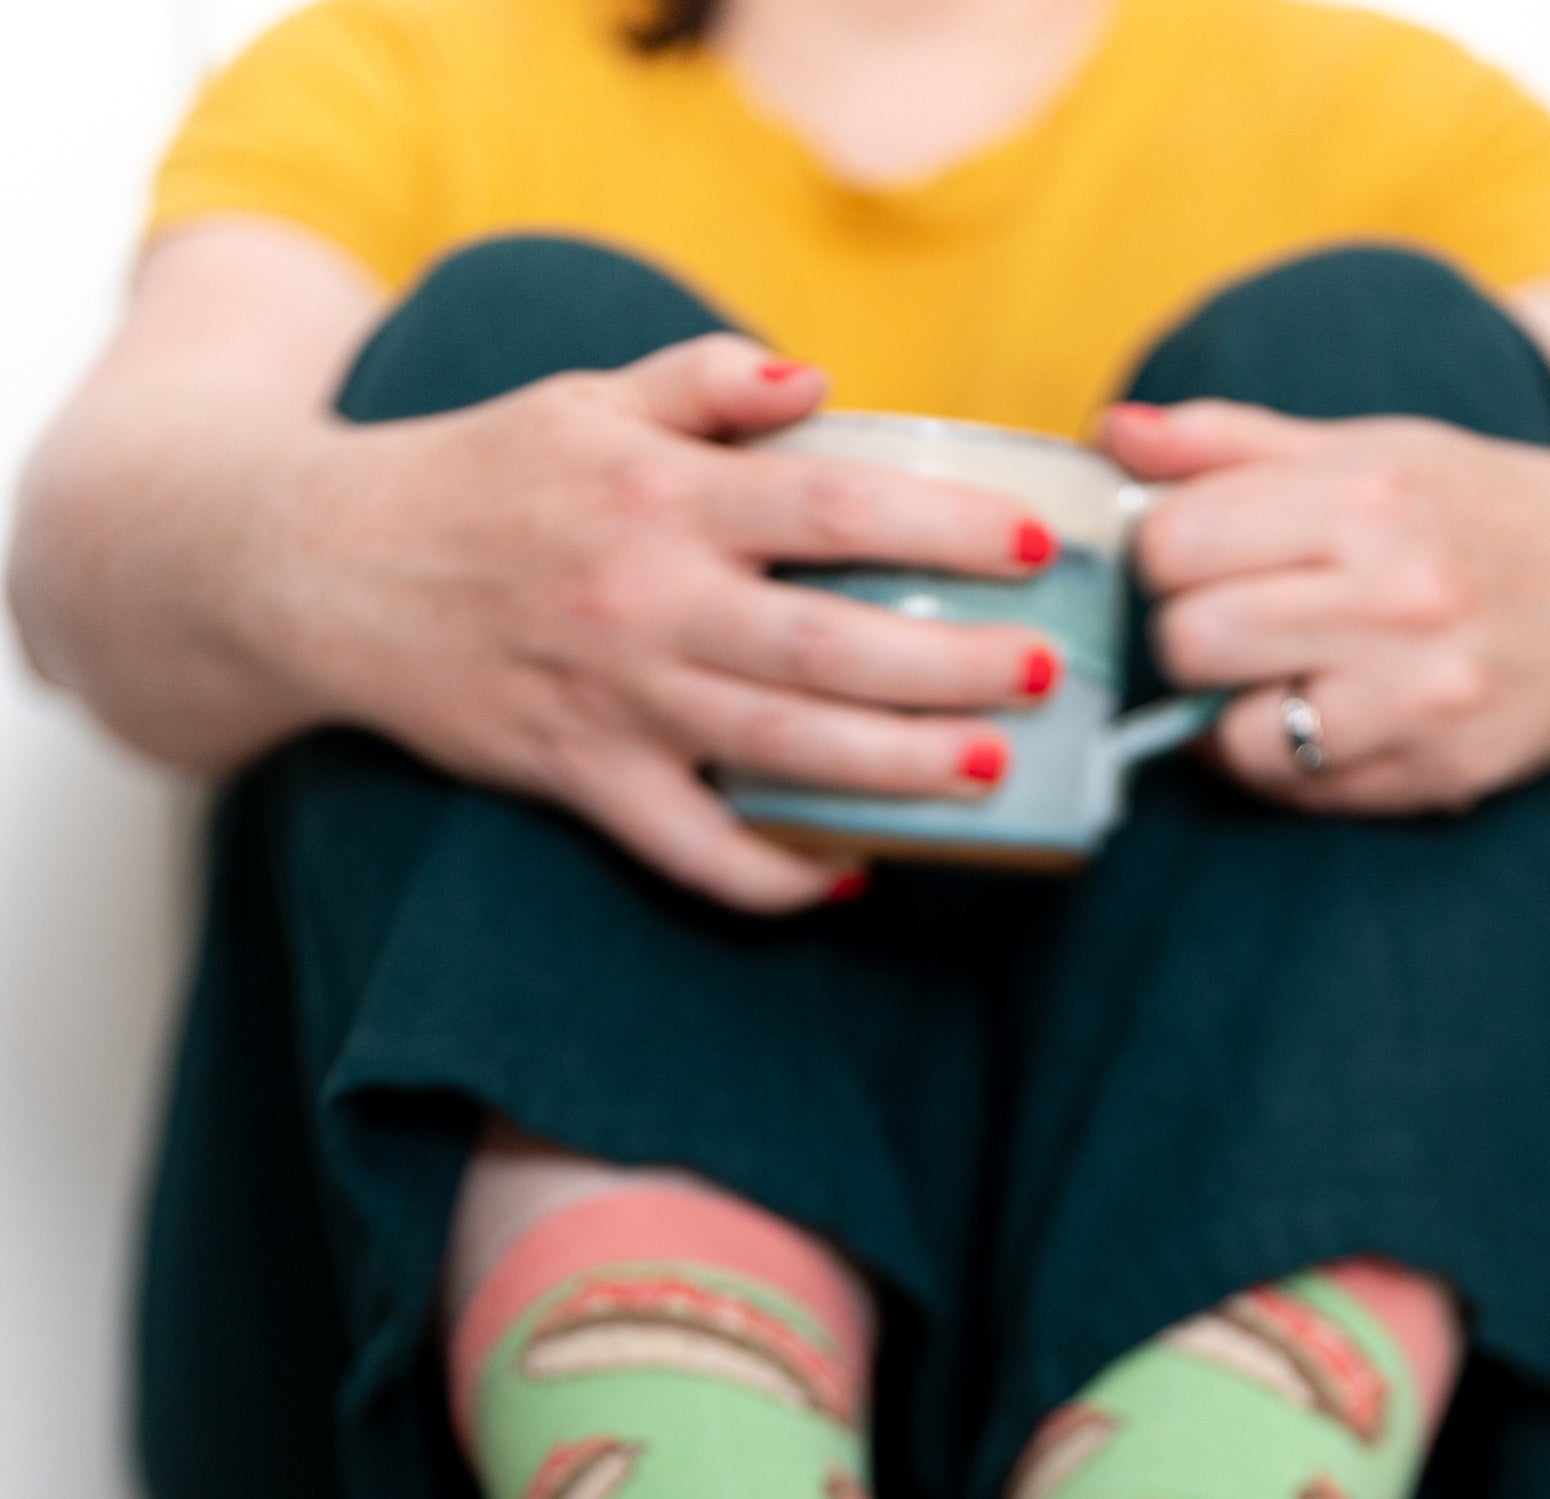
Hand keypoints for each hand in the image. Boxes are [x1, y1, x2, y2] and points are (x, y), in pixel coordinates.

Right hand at [279, 335, 1060, 908]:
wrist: (322, 567)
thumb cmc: (476, 478)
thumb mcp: (585, 397)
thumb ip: (705, 382)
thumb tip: (819, 381)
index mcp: (661, 495)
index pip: (830, 506)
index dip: (938, 529)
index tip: (1028, 546)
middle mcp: (646, 600)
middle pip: (827, 644)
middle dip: (949, 665)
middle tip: (1040, 675)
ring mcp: (614, 699)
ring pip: (779, 752)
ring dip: (893, 771)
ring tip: (986, 774)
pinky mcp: (576, 778)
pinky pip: (689, 852)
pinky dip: (769, 878)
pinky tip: (846, 878)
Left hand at [1101, 396, 1549, 817]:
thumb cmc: (1481, 517)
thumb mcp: (1372, 449)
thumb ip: (1232, 443)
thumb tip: (1111, 433)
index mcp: (1369, 493)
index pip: (1176, 539)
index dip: (1162, 553)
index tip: (1195, 555)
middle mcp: (1399, 592)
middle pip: (1190, 640)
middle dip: (1189, 636)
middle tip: (1232, 623)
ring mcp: (1421, 693)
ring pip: (1234, 734)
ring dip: (1233, 712)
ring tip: (1279, 675)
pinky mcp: (1436, 771)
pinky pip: (1297, 788)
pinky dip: (1288, 762)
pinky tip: (1327, 717)